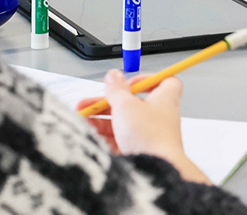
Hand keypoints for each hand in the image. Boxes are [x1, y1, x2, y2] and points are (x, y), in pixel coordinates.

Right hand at [77, 71, 209, 183]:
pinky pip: (120, 141)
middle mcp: (158, 117)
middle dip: (108, 103)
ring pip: (123, 123)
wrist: (156, 171)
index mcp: (164, 100)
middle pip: (132, 104)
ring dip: (101, 120)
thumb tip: (114, 76)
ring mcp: (149, 136)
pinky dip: (104, 137)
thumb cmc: (151, 136)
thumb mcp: (127, 105)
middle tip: (89, 103)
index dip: (145, 79)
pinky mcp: (139, 152)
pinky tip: (90, 134)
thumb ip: (117, 90)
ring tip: (83, 118)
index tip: (128, 81)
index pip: (163, 82)